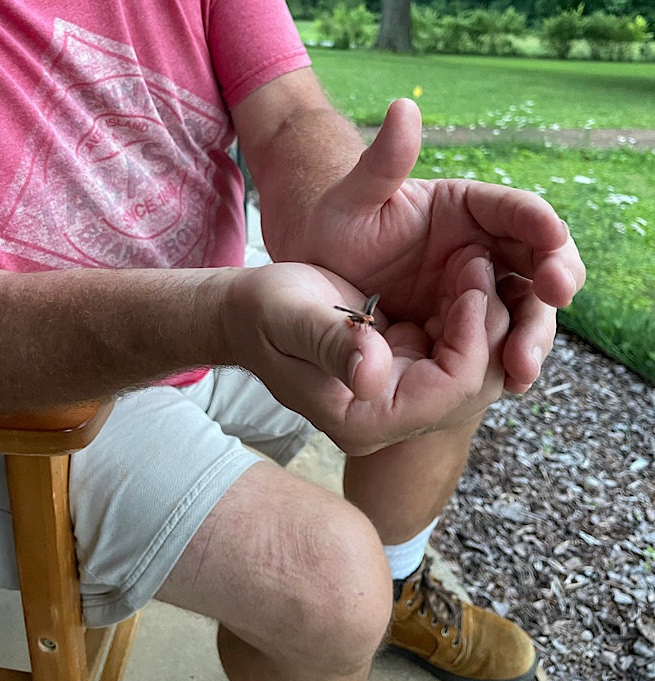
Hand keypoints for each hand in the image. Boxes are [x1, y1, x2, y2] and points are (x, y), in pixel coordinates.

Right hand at [222, 259, 504, 455]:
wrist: (252, 315)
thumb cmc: (264, 313)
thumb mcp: (292, 319)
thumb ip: (330, 345)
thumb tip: (370, 376)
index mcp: (363, 420)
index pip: (448, 393)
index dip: (472, 339)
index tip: (471, 282)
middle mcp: (388, 419)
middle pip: (471, 386)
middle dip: (488, 326)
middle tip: (479, 264)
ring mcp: (398, 399)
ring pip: (472, 370)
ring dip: (481, 319)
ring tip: (472, 265)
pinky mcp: (402, 374)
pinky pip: (455, 353)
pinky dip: (465, 316)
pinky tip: (458, 279)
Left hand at [289, 99, 585, 393]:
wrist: (316, 281)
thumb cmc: (331, 231)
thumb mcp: (350, 201)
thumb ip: (379, 165)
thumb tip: (403, 109)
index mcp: (465, 207)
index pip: (517, 210)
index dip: (539, 226)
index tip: (552, 245)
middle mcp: (482, 245)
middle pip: (537, 260)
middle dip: (551, 281)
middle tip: (555, 299)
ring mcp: (477, 287)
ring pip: (524, 306)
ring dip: (532, 332)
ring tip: (524, 363)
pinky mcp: (466, 323)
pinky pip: (497, 339)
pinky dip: (506, 357)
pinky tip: (509, 381)